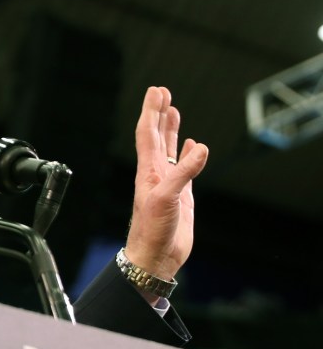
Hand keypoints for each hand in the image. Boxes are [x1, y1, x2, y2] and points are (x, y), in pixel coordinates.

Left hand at [124, 86, 207, 281]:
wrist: (155, 257)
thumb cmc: (153, 231)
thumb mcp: (167, 199)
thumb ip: (183, 173)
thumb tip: (199, 147)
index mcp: (148, 171)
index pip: (148, 134)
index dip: (152, 111)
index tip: (157, 91)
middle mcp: (156, 174)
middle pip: (156, 136)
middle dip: (160, 114)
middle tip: (163, 92)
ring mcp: (168, 183)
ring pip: (169, 149)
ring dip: (171, 129)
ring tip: (173, 110)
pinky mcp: (181, 195)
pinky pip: (184, 168)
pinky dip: (186, 154)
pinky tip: (191, 146)